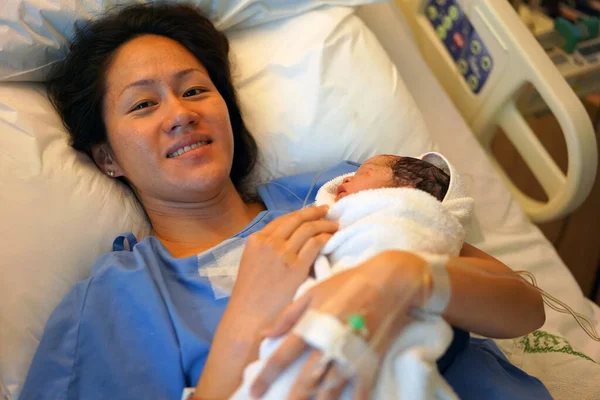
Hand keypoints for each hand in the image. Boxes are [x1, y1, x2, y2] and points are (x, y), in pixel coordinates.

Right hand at [227, 205, 338, 334]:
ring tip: (334, 225)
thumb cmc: (250, 298)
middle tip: (327, 211)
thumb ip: (267, 250)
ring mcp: (283, 254)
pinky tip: (332, 239)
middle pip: (297, 219)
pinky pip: (316, 244)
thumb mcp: (252, 264)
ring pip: (309, 229)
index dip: (300, 213)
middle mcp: (269, 242)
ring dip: (324, 224)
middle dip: (314, 213)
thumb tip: (289, 242)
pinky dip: (326, 238)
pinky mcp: (297, 267)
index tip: (312, 212)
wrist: (248, 320)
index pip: (283, 220)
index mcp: (256, 240)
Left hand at [249, 250, 429, 399]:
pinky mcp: (370, 363)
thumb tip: (264, 334)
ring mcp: (350, 357)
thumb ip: (288, 315)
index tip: (253, 392)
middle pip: (304, 383)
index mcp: (311, 327)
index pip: (281, 358)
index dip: (265, 377)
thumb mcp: (313, 292)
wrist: (389, 283)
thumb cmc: (348, 283)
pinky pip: (358, 392)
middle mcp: (328, 346)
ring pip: (328, 392)